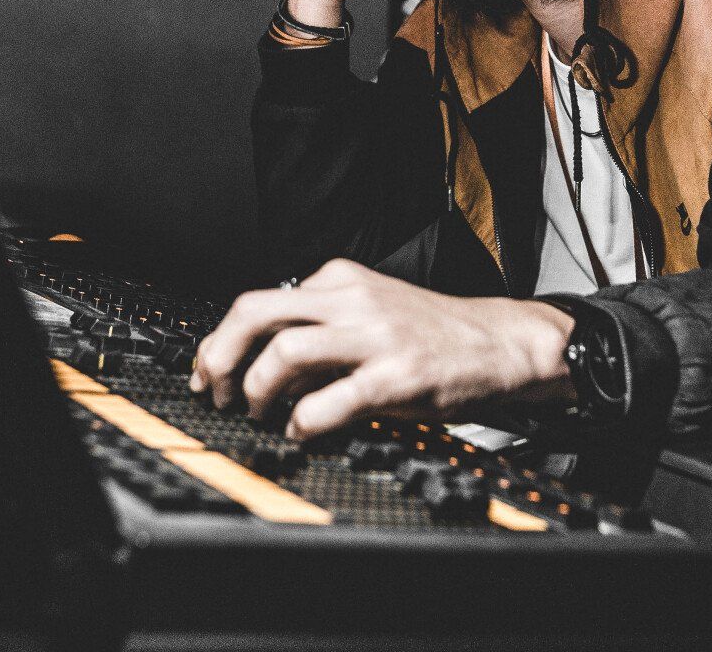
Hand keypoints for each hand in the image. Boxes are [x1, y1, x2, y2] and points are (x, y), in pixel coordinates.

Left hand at [189, 259, 575, 439]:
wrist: (502, 343)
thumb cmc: (434, 334)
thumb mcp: (371, 308)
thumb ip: (322, 324)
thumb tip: (261, 359)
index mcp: (339, 280)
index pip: (257, 302)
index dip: (220, 341)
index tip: (209, 371)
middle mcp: (351, 300)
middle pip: (255, 314)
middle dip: (220, 356)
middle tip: (216, 392)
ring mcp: (374, 336)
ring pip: (284, 352)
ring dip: (257, 390)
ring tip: (259, 414)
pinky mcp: (396, 377)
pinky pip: (329, 401)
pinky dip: (302, 422)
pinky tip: (302, 432)